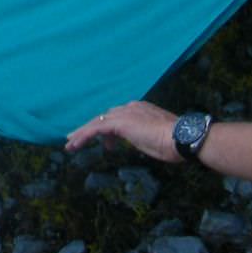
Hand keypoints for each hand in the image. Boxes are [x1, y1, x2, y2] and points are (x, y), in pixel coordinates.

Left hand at [64, 100, 179, 161]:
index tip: (106, 143)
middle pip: (104, 118)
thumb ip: (146, 136)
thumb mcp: (157, 138)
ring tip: (70, 145)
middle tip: (77, 139)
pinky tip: (75, 144)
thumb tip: (141, 141)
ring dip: (82, 134)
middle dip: (89, 129)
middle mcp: (130, 107)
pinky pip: (95, 129)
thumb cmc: (175, 142)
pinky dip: (83, 136)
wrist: (181, 138)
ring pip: (96, 123)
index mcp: (140, 109)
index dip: (108, 130)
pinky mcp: (119, 123)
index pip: (118, 117)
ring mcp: (124, 114)